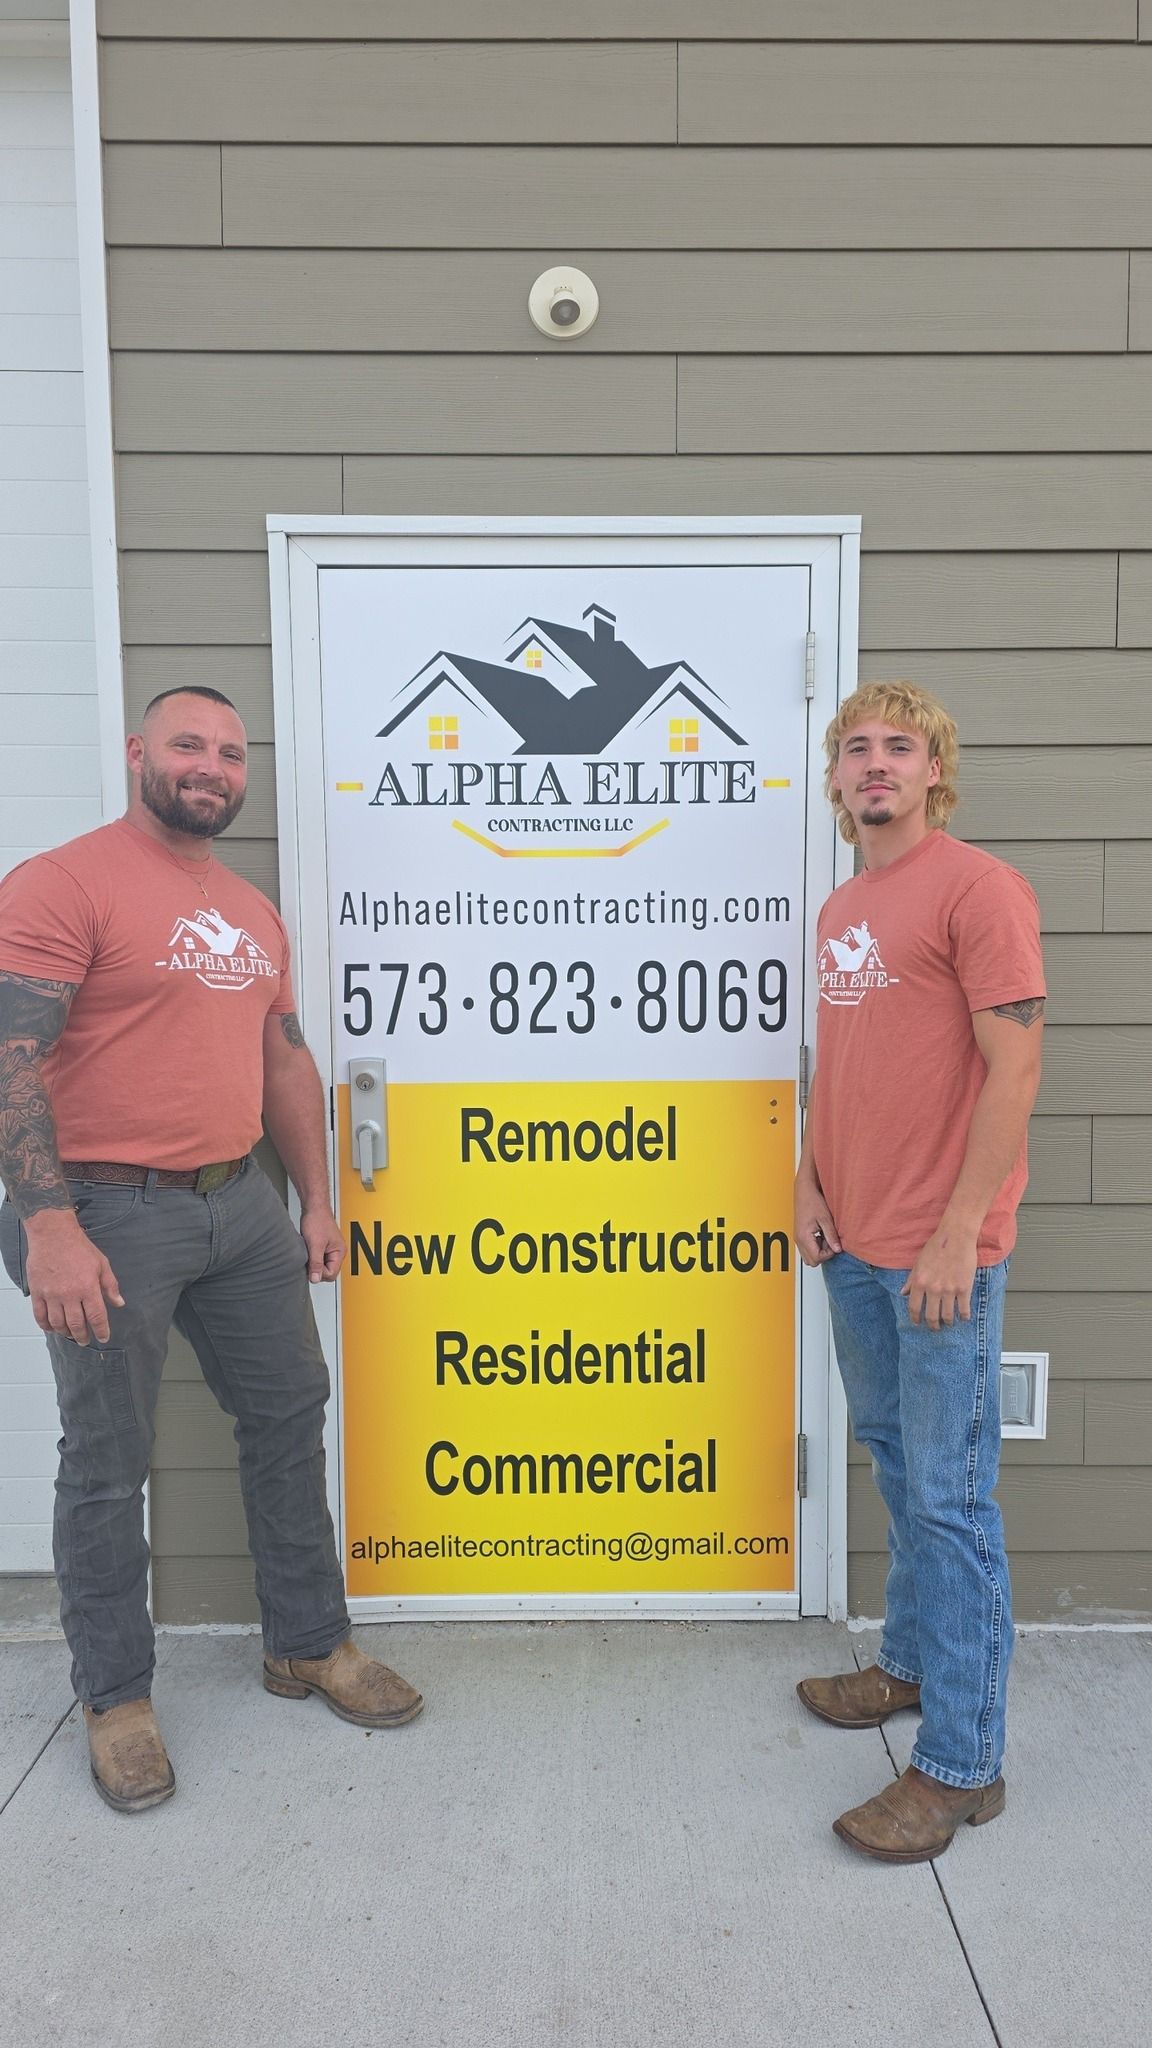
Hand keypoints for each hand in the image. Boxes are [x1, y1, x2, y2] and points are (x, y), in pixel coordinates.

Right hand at [23, 1210, 124, 1345]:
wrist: (53, 1234)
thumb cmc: (78, 1247)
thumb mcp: (101, 1264)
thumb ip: (110, 1285)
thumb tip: (119, 1303)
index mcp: (88, 1288)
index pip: (97, 1317)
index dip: (101, 1330)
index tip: (104, 1338)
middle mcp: (70, 1294)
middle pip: (76, 1324)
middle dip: (83, 1336)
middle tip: (85, 1340)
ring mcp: (52, 1295)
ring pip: (58, 1323)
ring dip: (66, 1333)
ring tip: (71, 1335)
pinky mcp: (37, 1292)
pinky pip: (40, 1316)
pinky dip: (46, 1326)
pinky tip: (53, 1328)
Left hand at [300, 1204, 345, 1283]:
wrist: (313, 1206)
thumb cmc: (317, 1220)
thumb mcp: (315, 1244)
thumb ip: (316, 1263)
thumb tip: (315, 1279)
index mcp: (339, 1252)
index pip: (331, 1274)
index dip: (319, 1273)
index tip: (310, 1266)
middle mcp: (337, 1252)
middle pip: (327, 1272)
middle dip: (316, 1269)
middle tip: (307, 1259)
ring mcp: (330, 1249)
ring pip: (321, 1266)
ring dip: (312, 1263)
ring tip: (307, 1252)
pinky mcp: (322, 1246)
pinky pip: (317, 1259)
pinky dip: (310, 1257)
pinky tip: (306, 1250)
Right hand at [794, 1175, 841, 1266]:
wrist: (804, 1191)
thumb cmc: (813, 1201)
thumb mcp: (826, 1219)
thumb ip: (831, 1236)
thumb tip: (837, 1249)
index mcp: (804, 1237)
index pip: (817, 1258)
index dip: (829, 1253)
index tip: (834, 1243)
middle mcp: (799, 1240)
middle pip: (812, 1261)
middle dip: (824, 1254)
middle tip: (830, 1241)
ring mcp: (798, 1238)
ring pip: (809, 1256)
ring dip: (819, 1250)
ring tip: (825, 1236)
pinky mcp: (800, 1235)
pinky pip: (808, 1248)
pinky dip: (816, 1245)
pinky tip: (821, 1234)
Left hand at [902, 1226, 978, 1328]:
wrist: (956, 1236)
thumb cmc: (936, 1246)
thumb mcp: (918, 1262)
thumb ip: (911, 1280)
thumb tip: (903, 1293)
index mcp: (920, 1282)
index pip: (914, 1307)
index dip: (915, 1318)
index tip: (917, 1323)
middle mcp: (933, 1289)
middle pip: (931, 1316)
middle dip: (932, 1325)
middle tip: (934, 1328)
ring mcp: (949, 1290)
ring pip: (947, 1316)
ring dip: (947, 1322)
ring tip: (948, 1323)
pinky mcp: (964, 1288)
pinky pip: (964, 1309)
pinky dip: (964, 1316)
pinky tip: (964, 1317)